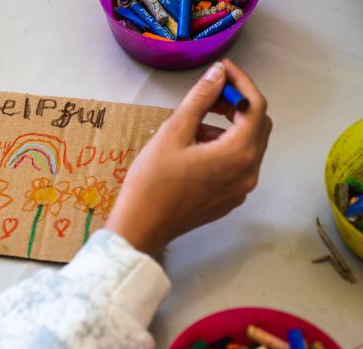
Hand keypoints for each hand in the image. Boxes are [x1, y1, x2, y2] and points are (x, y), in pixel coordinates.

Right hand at [106, 59, 271, 254]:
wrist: (141, 226)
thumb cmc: (152, 180)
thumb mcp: (173, 133)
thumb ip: (200, 99)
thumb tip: (218, 73)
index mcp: (238, 153)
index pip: (255, 106)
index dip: (241, 83)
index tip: (223, 70)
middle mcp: (249, 172)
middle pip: (258, 126)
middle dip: (238, 105)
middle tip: (210, 96)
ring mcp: (241, 189)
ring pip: (248, 146)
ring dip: (229, 128)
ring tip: (193, 126)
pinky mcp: (229, 200)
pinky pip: (237, 166)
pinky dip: (224, 149)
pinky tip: (195, 150)